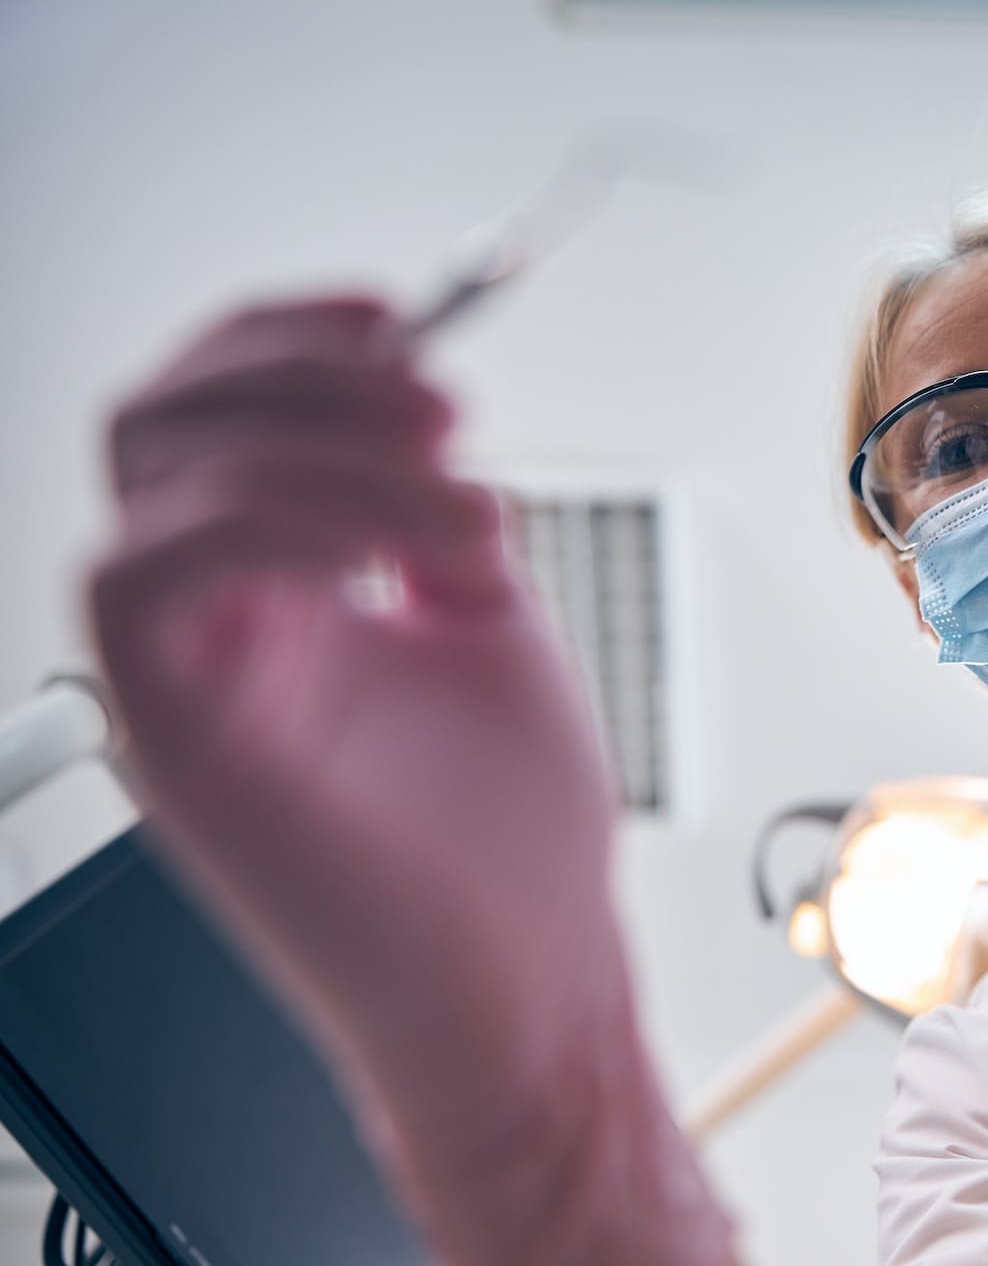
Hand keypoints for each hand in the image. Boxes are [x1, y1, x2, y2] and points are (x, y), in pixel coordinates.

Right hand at [88, 298, 730, 1264]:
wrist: (529, 983)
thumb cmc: (514, 842)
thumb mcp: (488, 630)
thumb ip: (431, 522)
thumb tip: (421, 427)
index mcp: (285, 592)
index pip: (221, 412)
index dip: (294, 336)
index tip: (412, 322)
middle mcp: (216, 623)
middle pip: (166, 414)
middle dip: (311, 376)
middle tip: (445, 414)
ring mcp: (184, 676)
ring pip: (156, 473)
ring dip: (324, 448)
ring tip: (462, 512)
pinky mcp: (172, 740)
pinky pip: (141, 574)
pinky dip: (268, 522)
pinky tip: (383, 561)